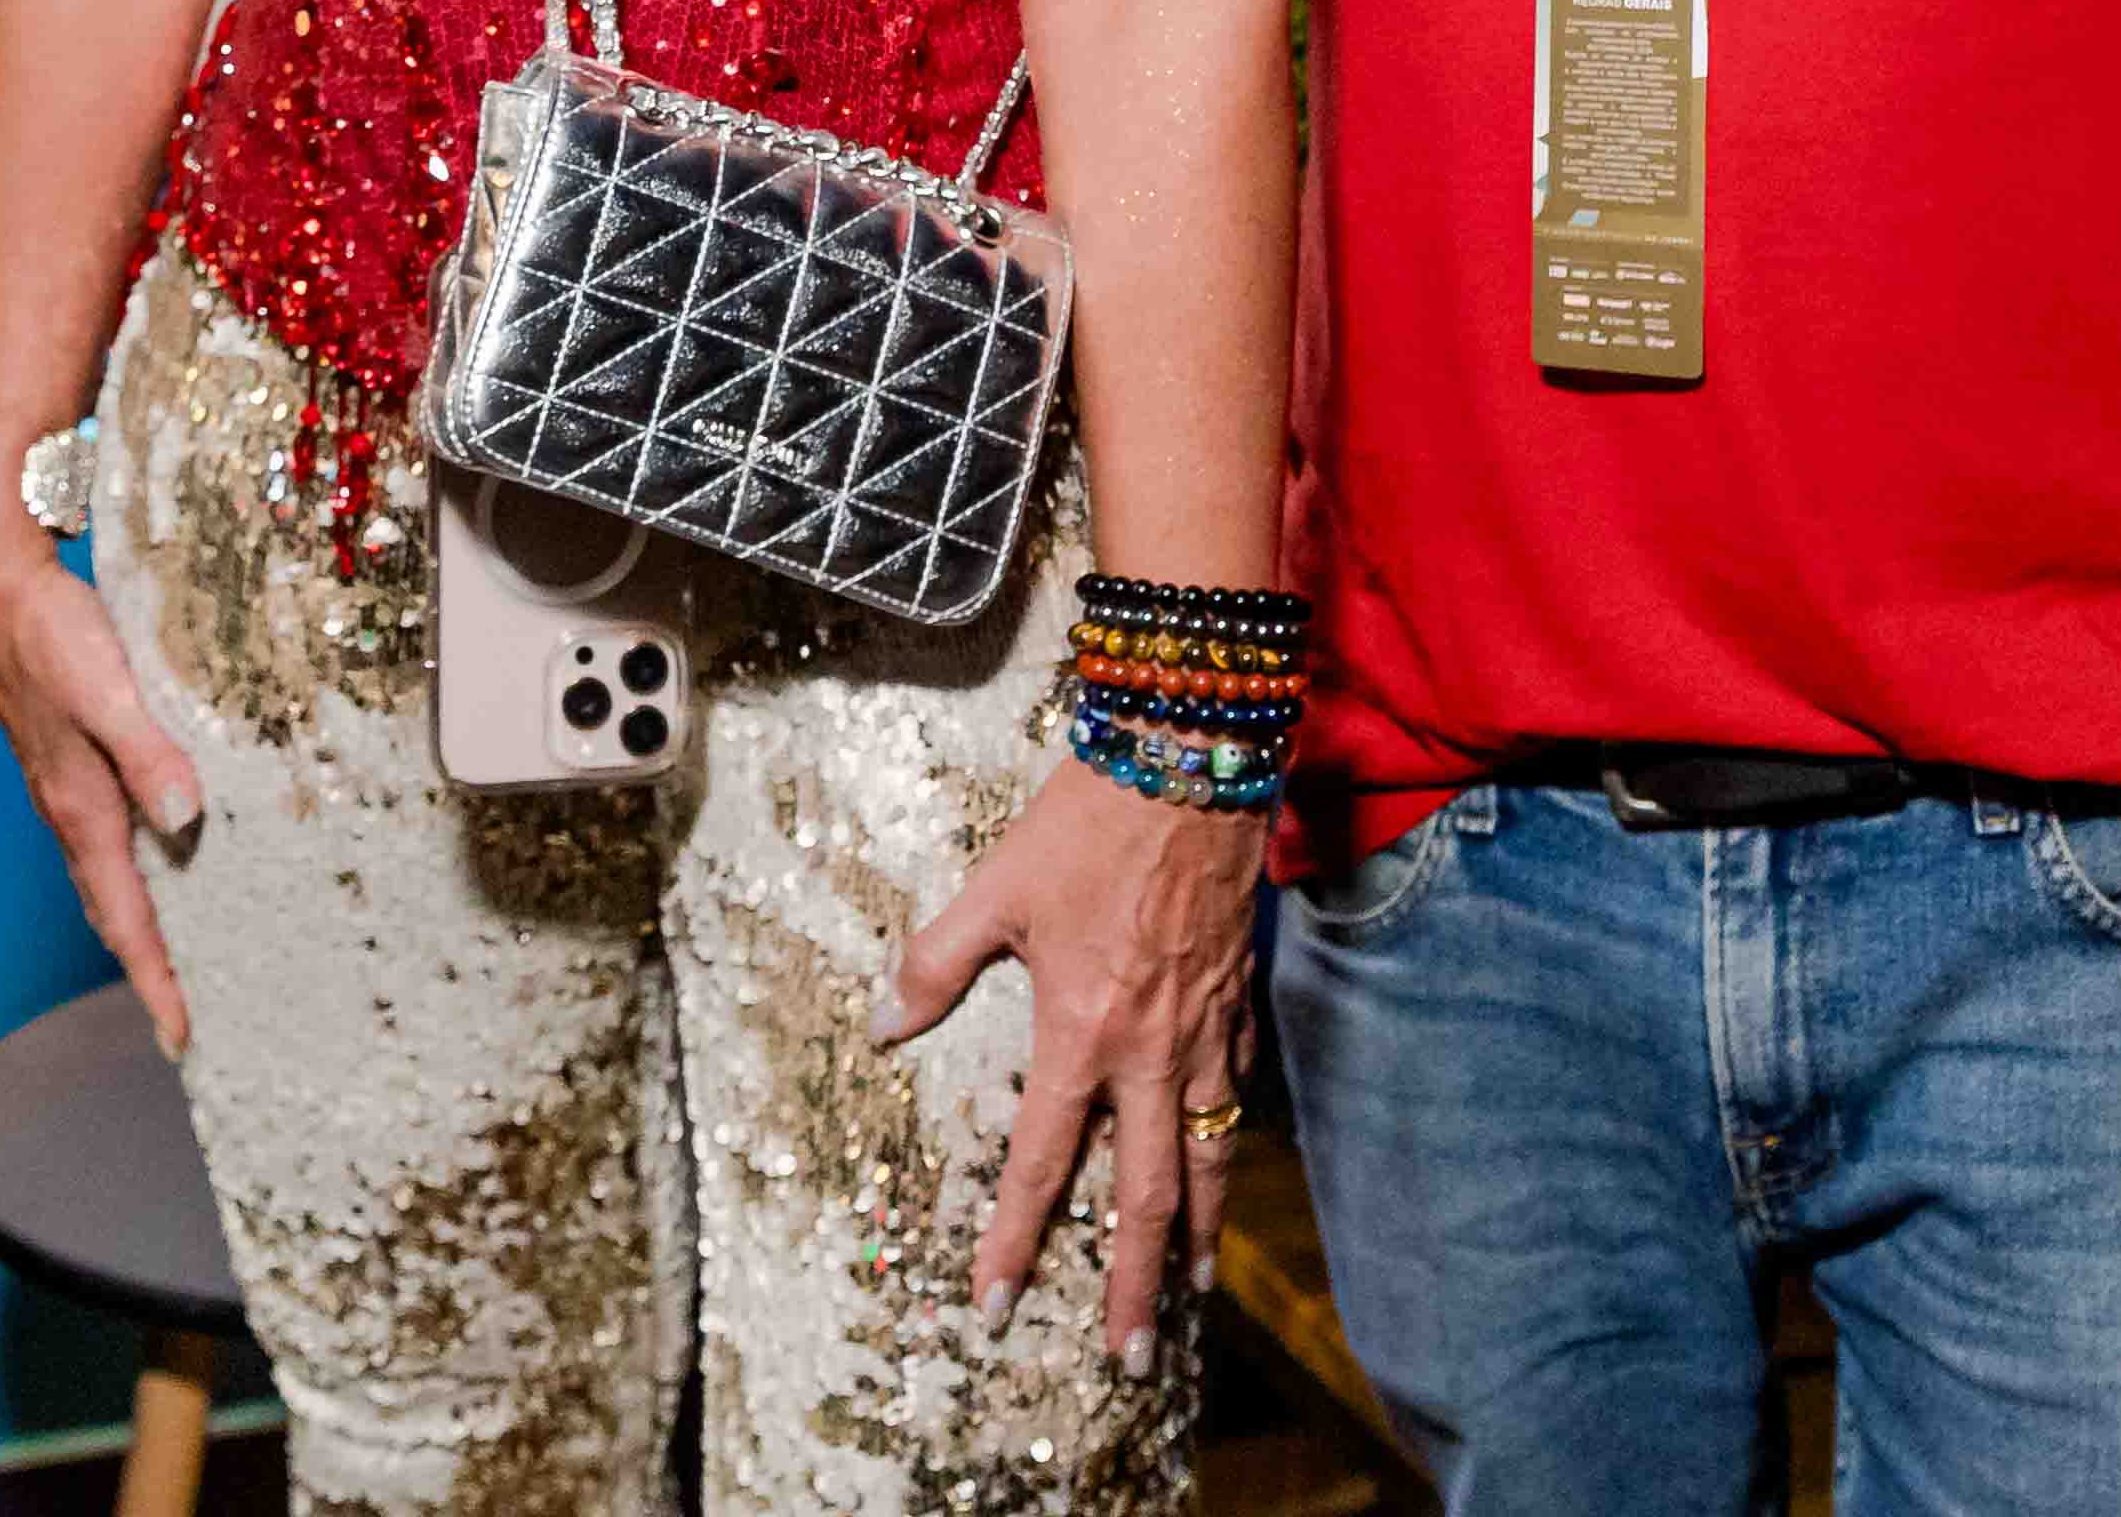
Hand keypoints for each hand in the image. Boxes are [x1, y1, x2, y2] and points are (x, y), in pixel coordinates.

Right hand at [0, 512, 206, 1054]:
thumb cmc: (48, 634)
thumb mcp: (105, 690)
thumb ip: (147, 753)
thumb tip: (185, 819)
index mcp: (81, 808)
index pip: (126, 916)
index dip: (154, 978)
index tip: (180, 1035)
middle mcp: (71, 811)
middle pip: (114, 913)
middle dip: (148, 970)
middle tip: (185, 1022)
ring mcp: (67, 789)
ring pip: (108, 880)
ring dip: (141, 927)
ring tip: (179, 964)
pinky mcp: (70, 762)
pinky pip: (107, 840)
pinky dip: (134, 873)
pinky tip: (161, 859)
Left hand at [877, 758, 1266, 1363]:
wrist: (1190, 762)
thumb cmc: (1086, 823)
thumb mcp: (995, 889)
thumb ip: (934, 965)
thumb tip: (883, 1029)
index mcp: (1081, 1032)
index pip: (1042, 1162)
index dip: (1016, 1240)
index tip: (997, 1305)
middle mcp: (1151, 1052)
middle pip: (1149, 1195)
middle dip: (1138, 1284)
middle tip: (1131, 1357)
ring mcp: (1205, 1033)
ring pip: (1209, 1158)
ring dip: (1201, 1234)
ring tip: (1195, 1291)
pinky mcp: (1238, 1002)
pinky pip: (1237, 1094)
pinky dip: (1230, 1143)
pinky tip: (1224, 1167)